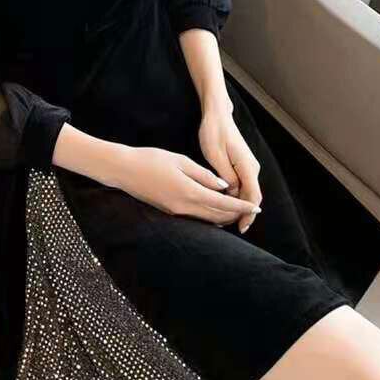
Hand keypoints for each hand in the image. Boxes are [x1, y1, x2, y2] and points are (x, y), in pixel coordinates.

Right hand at [113, 146, 257, 225]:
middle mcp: (184, 207)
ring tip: (236, 211)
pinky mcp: (169, 211)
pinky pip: (195, 217)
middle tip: (250, 209)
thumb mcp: (180, 161)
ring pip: (207, 219)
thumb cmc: (151, 160)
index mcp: (190, 192)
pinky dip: (209, 215)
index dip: (241, 206)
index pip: (223, 203)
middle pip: (217, 215)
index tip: (256, 207)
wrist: (123, 170)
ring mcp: (176, 212)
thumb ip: (204, 175)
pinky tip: (214, 210)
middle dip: (236, 214)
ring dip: (223, 216)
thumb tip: (223, 186)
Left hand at [198, 103, 262, 233]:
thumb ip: (225, 176)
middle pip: (252, 196)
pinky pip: (243, 184)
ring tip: (228, 220)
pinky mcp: (243, 165)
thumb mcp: (215, 155)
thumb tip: (231, 193)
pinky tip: (226, 203)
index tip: (241, 227)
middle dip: (244, 213)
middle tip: (233, 228)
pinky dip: (236, 195)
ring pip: (247, 191)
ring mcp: (249, 166)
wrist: (218, 115)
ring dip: (239, 205)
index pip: (252, 196)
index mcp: (247, 166)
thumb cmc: (214, 132)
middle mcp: (252, 167)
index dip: (247, 213)